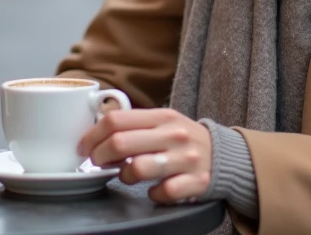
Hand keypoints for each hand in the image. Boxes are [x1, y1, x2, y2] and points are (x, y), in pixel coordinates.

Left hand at [78, 108, 211, 202]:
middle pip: (120, 143)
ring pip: (138, 168)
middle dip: (100, 156)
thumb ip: (135, 124)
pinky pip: (162, 193)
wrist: (225, 156)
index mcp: (162, 116)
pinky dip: (153, 194)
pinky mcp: (196, 182)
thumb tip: (96, 132)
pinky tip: (154, 190)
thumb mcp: (163, 122)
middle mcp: (174, 134)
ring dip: (125, 176)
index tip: (85, 148)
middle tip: (99, 163)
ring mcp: (186, 158)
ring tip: (128, 175)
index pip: (116, 120)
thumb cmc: (183, 140)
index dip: (93, 135)